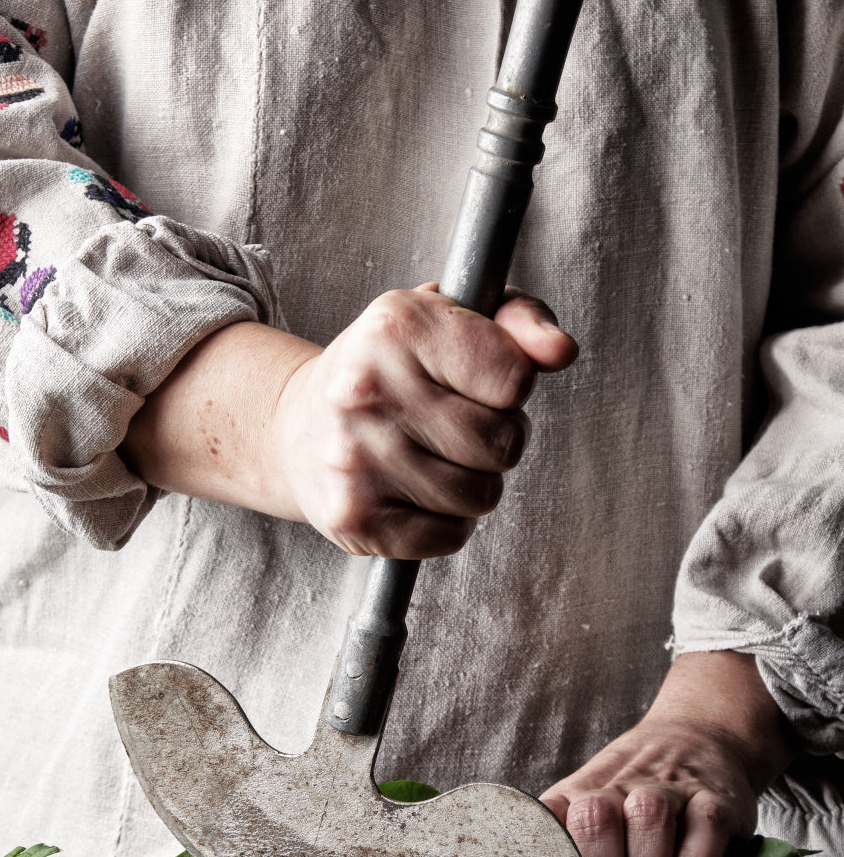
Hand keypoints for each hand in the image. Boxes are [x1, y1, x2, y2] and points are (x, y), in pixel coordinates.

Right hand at [271, 284, 576, 556]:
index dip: (509, 388)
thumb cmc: (388, 371)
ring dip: (473, 485)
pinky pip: (450, 536)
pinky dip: (445, 523)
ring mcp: (357, 459)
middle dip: (495, 440)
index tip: (475, 383)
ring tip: (432, 459)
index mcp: (396, 326)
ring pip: (481, 496)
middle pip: (502, 443)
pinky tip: (413, 493)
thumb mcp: (446, 320)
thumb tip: (561, 350)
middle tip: (454, 427)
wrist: (296, 428)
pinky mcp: (356, 519)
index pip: (515, 379)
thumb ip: (516, 321)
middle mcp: (367, 390)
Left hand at [538, 652, 797, 856]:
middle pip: (594, 828)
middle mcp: (612, 787)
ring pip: (647, 822)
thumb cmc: (627, 799)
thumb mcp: (581, 815)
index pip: (546, 840)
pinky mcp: (713, 800)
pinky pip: (702, 831)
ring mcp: (665, 788)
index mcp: (570, 798)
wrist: (696, 737)